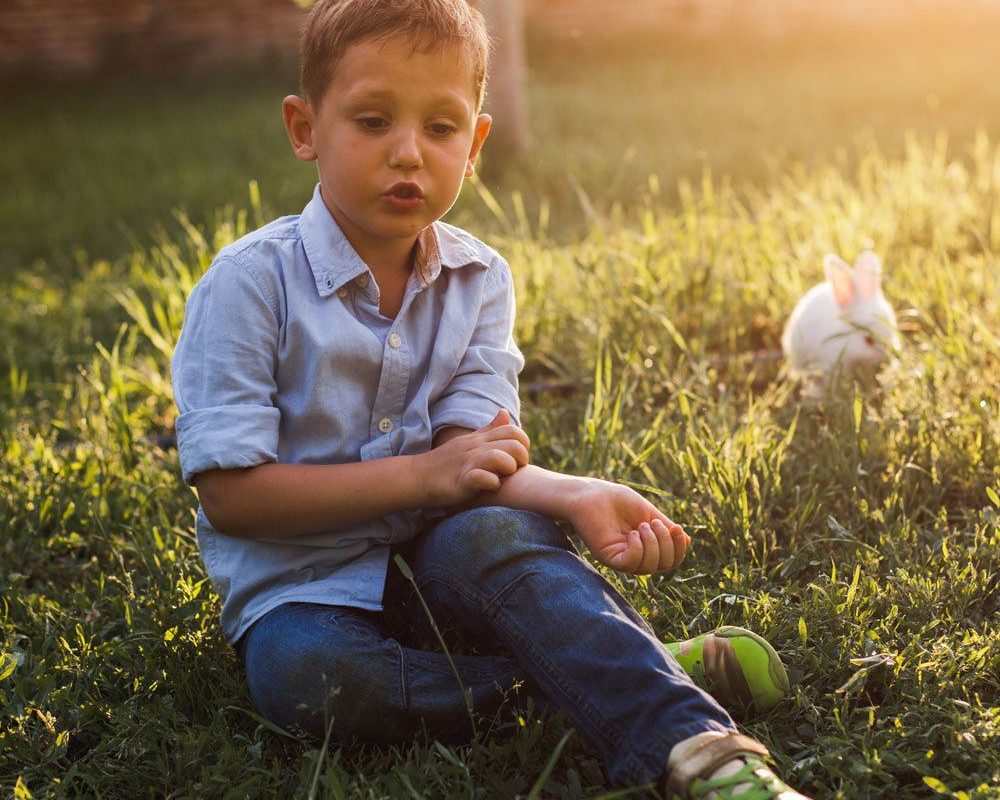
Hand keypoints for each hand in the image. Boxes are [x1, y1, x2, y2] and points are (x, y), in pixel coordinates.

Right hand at [420, 410, 529, 507]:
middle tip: (513, 471)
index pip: (513, 430)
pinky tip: (489, 486)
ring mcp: (468, 463)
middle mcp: (476, 448)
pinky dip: (491, 483)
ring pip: (500, 458)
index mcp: (480, 439)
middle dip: (521, 459)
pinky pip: (482, 478)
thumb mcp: (469, 441)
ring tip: (502, 477)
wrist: (417, 477)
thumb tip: (504, 413)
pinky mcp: (461, 480)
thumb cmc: (446, 462)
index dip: (523, 444)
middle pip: (513, 444)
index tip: (517, 459)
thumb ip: (489, 429)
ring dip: (508, 469)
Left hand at [568, 478, 689, 573]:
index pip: (671, 560)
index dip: (680, 548)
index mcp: (648, 546)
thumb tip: (689, 543)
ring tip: (641, 526)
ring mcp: (622, 558)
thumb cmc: (617, 501)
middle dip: (667, 544)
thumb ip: (666, 528)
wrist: (592, 495)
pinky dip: (638, 549)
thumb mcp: (649, 513)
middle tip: (653, 524)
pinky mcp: (609, 558)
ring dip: (652, 544)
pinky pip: (631, 564)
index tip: (677, 528)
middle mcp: (637, 556)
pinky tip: (632, 534)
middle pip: (665, 565)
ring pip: (650, 567)